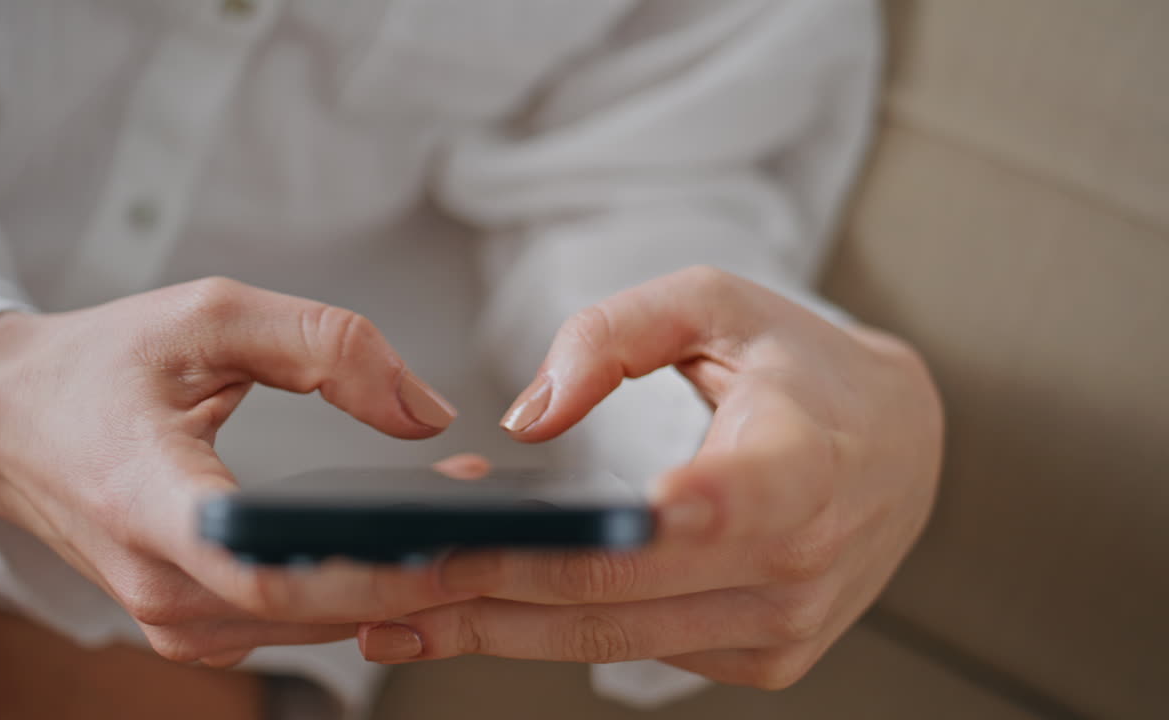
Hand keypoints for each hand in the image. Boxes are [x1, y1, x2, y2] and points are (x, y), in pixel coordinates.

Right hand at [0, 277, 469, 666]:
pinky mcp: (189, 623)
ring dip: (399, 583)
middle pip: (311, 609)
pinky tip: (411, 549)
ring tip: (474, 524)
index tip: (455, 547)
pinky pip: (291, 621)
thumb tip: (428, 413)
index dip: (370, 570)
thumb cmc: (102, 364)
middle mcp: (157, 583)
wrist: (8, 421)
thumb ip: (327, 345)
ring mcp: (170, 617)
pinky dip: (356, 590)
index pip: (269, 569)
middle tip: (506, 531)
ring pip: (312, 624)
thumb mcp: (211, 316)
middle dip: (419, 575)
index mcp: (148, 500)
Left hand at [356, 266, 942, 688]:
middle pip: (613, 597)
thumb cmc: (804, 363)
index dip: (569, 543)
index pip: (688, 518)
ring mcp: (781, 630)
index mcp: (802, 467)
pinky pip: (637, 647)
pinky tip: (480, 606)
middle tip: (367, 587)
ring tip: (391, 612)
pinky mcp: (762, 660)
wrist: (901, 448)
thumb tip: (527, 416)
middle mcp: (797, 568)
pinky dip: (554, 627)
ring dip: (496, 628)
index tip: (452, 543)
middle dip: (481, 594)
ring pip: (610, 641)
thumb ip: (616, 334)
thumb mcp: (718, 302)